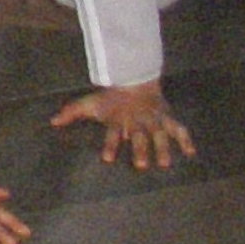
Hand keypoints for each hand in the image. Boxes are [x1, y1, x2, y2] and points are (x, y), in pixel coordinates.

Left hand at [52, 78, 196, 169]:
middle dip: (140, 149)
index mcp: (118, 121)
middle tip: (142, 164)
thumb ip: (72, 113)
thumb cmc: (110, 97)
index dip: (109, 145)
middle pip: (138, 136)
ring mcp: (153, 121)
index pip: (112, 134)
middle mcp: (136, 123)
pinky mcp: (166, 118)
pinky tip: (191, 152)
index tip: (107, 158)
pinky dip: (186, 139)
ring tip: (165, 163)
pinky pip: (178, 128)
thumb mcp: (90, 103)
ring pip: (159, 135)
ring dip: (162, 148)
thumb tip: (52, 122)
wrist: (133, 78)